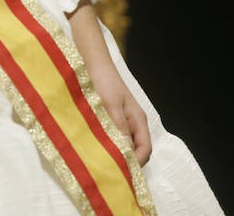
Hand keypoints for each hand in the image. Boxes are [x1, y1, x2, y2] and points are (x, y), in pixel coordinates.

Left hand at [69, 1, 151, 165]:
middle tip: (105, 169)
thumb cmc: (102, 81)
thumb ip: (118, 129)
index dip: (136, 163)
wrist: (89, 61)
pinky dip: (102, 141)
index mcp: (138, 121)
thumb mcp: (110, 106)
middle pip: (133, 148)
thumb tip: (125, 154)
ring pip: (119, 142)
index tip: (121, 172)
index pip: (145, 149)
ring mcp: (118, 119)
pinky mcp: (105, 115)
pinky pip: (107, 133)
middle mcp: (130, 122)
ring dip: (110, 150)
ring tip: (96, 159)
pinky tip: (89, 144)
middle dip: (123, 159)